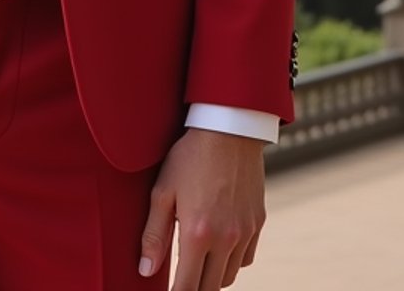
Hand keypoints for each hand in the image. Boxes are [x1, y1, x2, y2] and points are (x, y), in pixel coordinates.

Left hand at [139, 129, 265, 289]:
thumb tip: (145, 271)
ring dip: (212, 276)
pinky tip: (219, 247)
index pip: (188, 287)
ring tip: (197, 263)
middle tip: (181, 279)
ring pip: (229, 276)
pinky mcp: (258, 223)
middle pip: (210, 288)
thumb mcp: (163, 190)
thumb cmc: (190, 156)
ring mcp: (245, 232)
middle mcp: (225, 239)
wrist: (229, 129)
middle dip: (194, 288)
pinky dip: (232, 261)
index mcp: (198, 233)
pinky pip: (245, 258)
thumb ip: (153, 234)